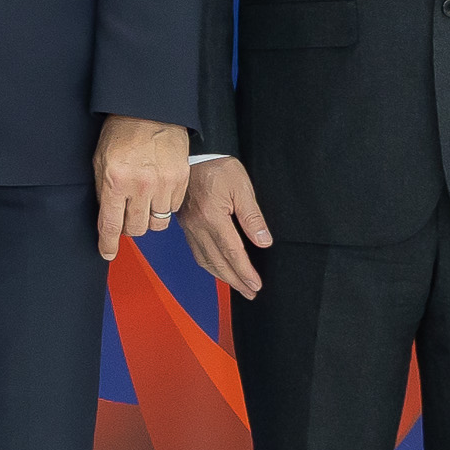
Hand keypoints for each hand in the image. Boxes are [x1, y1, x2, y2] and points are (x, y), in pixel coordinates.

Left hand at [94, 115, 189, 260]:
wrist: (151, 111)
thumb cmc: (122, 133)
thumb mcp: (100, 160)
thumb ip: (102, 191)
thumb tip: (106, 219)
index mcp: (114, 181)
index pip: (110, 225)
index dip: (108, 244)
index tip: (107, 252)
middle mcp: (139, 186)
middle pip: (135, 229)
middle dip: (129, 227)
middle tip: (127, 215)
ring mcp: (162, 184)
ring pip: (156, 224)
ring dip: (148, 218)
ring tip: (144, 202)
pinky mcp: (180, 181)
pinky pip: (172, 209)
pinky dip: (164, 206)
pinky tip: (158, 192)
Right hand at [177, 154, 270, 298]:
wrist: (192, 156)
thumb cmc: (217, 167)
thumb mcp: (241, 186)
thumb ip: (252, 216)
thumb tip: (263, 241)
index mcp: (212, 217)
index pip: (232, 251)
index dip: (244, 271)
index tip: (256, 284)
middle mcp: (198, 226)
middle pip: (217, 261)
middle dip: (235, 280)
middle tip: (250, 293)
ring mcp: (189, 227)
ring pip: (205, 260)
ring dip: (222, 277)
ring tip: (237, 286)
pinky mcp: (186, 225)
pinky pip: (197, 252)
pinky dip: (209, 265)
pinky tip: (218, 270)